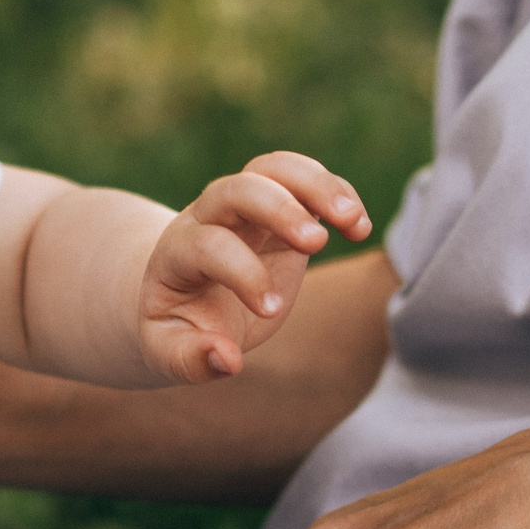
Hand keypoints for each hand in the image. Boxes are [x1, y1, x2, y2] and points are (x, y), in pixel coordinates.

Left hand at [140, 152, 370, 382]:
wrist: (183, 294)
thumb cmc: (179, 326)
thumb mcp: (170, 349)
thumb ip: (190, 359)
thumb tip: (226, 360)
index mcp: (177, 254)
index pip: (208, 245)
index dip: (243, 273)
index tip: (272, 310)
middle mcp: (207, 218)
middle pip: (237, 189)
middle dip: (278, 209)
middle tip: (316, 243)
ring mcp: (244, 207)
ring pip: (273, 168)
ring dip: (316, 185)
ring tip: (354, 221)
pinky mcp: (277, 206)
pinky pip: (302, 177)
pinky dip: (335, 191)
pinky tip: (359, 227)